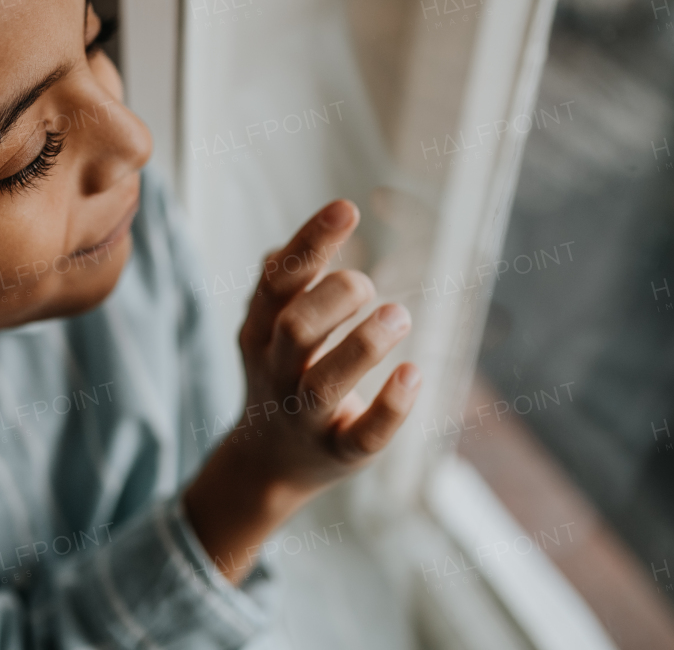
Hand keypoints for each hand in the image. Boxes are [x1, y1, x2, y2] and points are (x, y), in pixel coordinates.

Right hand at [184, 199, 420, 582]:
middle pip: (295, 329)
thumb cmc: (281, 374)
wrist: (267, 463)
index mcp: (260, 333)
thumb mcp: (269, 327)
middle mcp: (277, 372)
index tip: (346, 209)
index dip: (310, 243)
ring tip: (399, 315)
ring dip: (365, 344)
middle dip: (335, 297)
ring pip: (325, 383)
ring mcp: (306, 416)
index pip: (277, 281)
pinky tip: (414, 373)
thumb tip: (317, 228)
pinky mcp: (339, 453)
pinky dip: (391, 406)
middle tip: (367, 284)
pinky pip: (364, 435)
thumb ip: (290, 281)